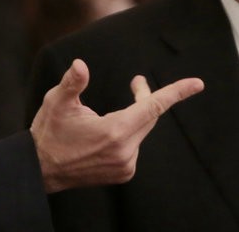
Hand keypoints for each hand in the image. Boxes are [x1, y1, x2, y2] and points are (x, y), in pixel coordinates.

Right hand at [29, 59, 203, 192]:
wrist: (41, 169)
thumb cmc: (49, 132)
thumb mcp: (56, 102)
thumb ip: (72, 83)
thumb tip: (81, 65)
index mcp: (114, 132)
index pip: (153, 107)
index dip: (176, 92)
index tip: (198, 84)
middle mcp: (125, 151)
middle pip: (149, 116)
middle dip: (146, 97)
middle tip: (136, 81)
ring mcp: (125, 165)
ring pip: (141, 130)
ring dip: (134, 116)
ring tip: (107, 114)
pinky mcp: (123, 173)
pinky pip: (135, 145)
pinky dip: (128, 132)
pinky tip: (105, 134)